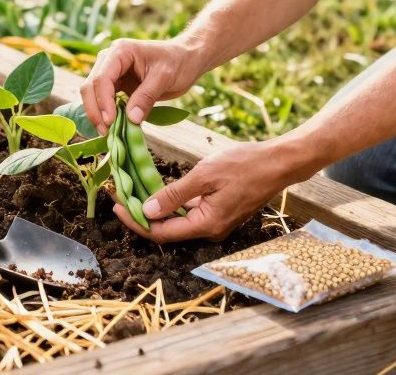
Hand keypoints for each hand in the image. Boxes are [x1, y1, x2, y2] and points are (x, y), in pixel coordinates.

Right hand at [80, 38, 203, 131]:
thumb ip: (146, 97)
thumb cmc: (178, 61)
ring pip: (94, 95)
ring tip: (107, 132)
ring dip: (97, 114)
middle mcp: (110, 60)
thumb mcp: (164, 77)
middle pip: (91, 86)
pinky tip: (112, 127)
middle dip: (95, 110)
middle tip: (105, 131)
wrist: (187, 59)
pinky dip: (106, 114)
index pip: (102, 78)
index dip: (103, 101)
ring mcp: (112, 73)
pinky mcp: (117, 85)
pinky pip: (105, 101)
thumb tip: (131, 119)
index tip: (110, 121)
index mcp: (120, 52)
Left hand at [112, 139, 295, 242]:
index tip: (116, 205)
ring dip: (154, 208)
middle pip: (166, 229)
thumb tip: (146, 211)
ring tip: (132, 191)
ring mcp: (215, 222)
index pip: (161, 232)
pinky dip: (171, 203)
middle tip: (119, 196)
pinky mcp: (219, 212)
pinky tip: (158, 189)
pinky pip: (189, 212)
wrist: (279, 163)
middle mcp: (209, 230)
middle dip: (140, 215)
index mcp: (206, 225)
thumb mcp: (205, 175)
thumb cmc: (246, 165)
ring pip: (177, 220)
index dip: (135, 221)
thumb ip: (175, 194)